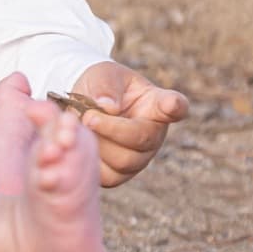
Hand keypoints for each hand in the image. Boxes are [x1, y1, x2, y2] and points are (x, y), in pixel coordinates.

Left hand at [72, 60, 188, 186]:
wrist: (82, 106)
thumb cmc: (101, 86)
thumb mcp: (103, 75)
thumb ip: (106, 87)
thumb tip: (108, 107)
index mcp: (156, 104)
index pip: (174, 106)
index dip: (174, 106)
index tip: (171, 103)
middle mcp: (154, 134)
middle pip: (143, 139)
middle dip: (112, 129)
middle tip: (88, 117)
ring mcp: (139, 157)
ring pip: (124, 162)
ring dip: (98, 144)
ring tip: (81, 127)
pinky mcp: (119, 174)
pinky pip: (107, 175)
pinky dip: (89, 160)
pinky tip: (79, 144)